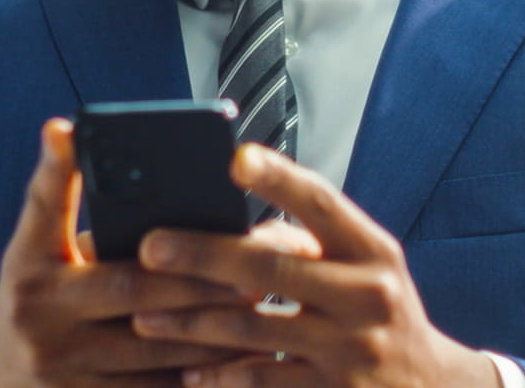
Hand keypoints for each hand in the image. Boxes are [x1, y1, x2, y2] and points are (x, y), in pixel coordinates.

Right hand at [0, 119, 259, 387]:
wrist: (1, 382)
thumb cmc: (35, 298)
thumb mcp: (36, 250)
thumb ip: (60, 201)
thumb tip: (73, 131)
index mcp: (26, 266)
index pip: (43, 208)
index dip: (60, 170)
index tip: (78, 131)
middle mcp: (39, 317)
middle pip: (132, 289)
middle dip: (198, 277)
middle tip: (255, 263)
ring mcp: (65, 370)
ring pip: (155, 348)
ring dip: (213, 327)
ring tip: (261, 307)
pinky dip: (200, 374)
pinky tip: (239, 357)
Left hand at [129, 145, 501, 387]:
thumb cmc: (381, 315)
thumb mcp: (366, 269)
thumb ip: (311, 244)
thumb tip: (232, 224)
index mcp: (373, 252)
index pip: (323, 203)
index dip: (279, 179)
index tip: (236, 158)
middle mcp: (366, 297)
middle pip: (273, 269)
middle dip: (204, 255)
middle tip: (149, 246)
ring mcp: (349, 350)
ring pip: (254, 330)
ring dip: (192, 321)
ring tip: (144, 314)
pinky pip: (261, 382)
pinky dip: (218, 375)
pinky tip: (186, 370)